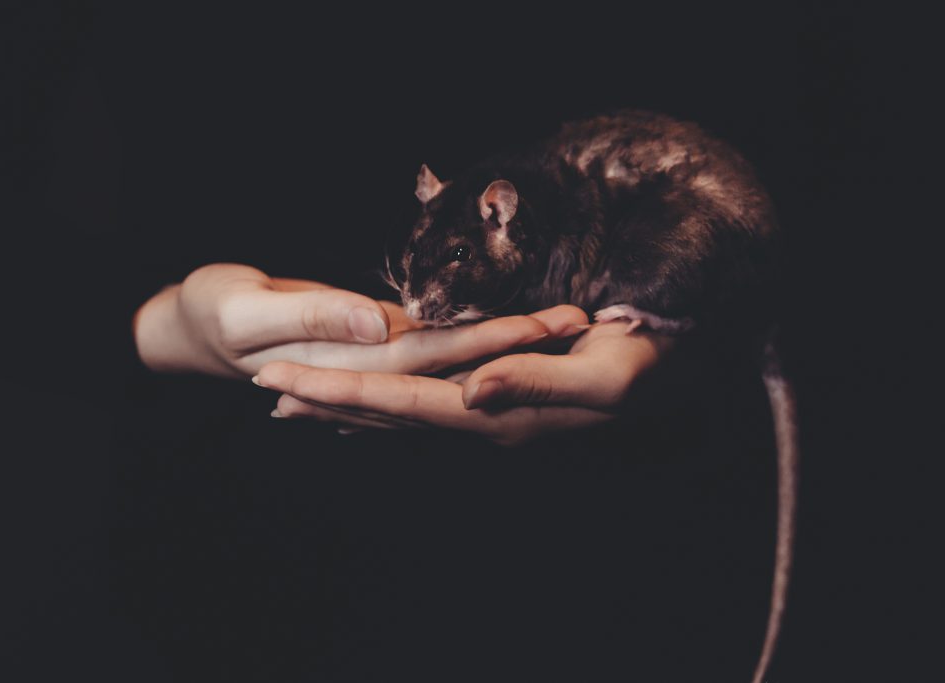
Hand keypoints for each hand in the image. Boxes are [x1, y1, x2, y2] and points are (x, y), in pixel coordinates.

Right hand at [133, 263, 585, 378]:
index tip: (549, 323)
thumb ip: (314, 317)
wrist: (182, 323)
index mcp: (349, 362)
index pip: (438, 355)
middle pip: (461, 359)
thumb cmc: (205, 311)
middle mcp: (374, 368)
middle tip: (583, 318)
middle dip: (520, 342)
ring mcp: (375, 357)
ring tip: (564, 324)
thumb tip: (379, 324)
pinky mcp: (370, 338)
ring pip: (452, 354)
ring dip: (504, 342)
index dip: (495, 340)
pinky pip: (429, 343)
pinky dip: (464, 338)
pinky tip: (498, 337)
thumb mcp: (246, 310)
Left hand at [255, 316, 674, 445]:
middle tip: (264, 390)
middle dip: (326, 401)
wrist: (680, 366)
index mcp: (501, 414)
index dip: (340, 391)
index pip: (403, 403)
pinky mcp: (500, 398)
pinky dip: (388, 402)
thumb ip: (533, 383)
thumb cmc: (650, 364)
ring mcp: (492, 414)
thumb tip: (469, 393)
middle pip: (389, 414)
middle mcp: (487, 421)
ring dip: (347, 405)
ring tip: (297, 400)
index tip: (279, 379)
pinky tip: (370, 402)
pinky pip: (428, 405)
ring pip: (402, 412)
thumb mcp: (603, 374)